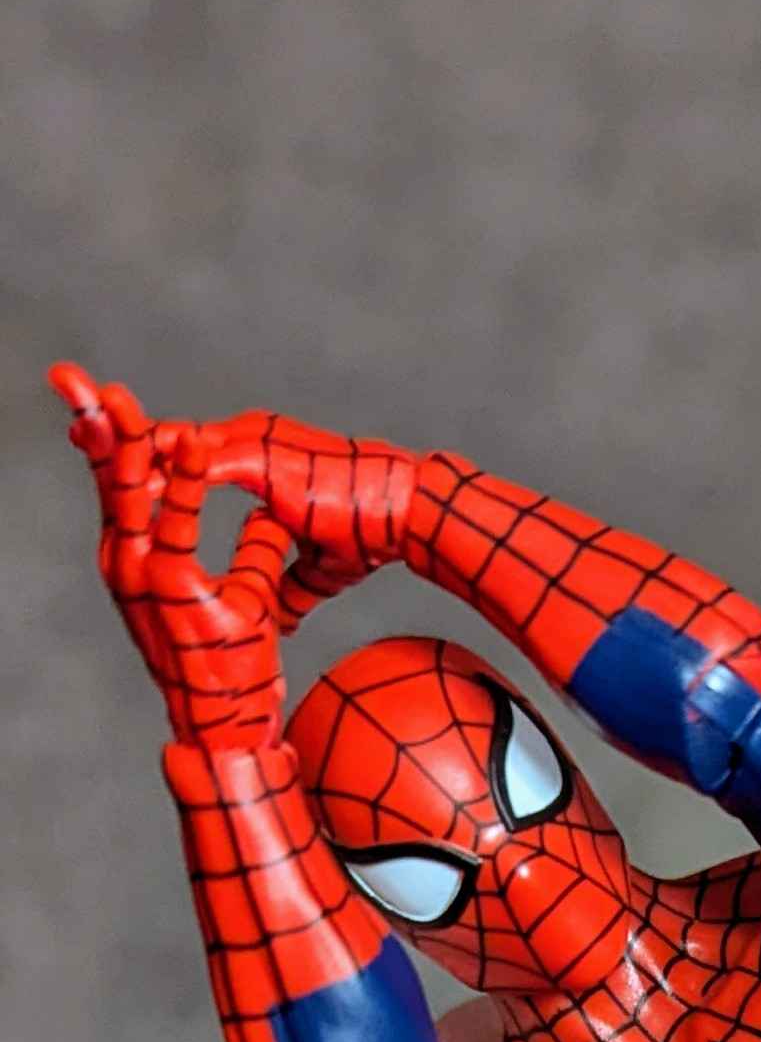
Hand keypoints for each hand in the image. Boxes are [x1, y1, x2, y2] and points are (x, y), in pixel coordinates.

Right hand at [51, 367, 295, 748]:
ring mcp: (146, 576)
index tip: (102, 393)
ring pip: (130, 492)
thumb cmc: (236, 664)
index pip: (124, 483)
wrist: (232, 725)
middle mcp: (130, 562)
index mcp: (142, 557)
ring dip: (127, 440)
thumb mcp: (247, 596)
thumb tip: (266, 522)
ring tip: (118, 395)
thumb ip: (252, 553)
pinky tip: (191, 445)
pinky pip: (181, 525)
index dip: (114, 437)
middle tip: (72, 376)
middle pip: (110, 478)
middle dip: (93, 425)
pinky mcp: (174, 589)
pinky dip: (186, 483)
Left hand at [52, 363, 420, 637]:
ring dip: (125, 443)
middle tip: (75, 423)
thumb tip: (281, 619)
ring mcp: (249, 444)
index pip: (185, 453)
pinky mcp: (257, 459)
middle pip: (164, 435)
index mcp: (256, 457)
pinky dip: (158, 470)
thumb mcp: (316, 569)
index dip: (146, 457)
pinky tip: (129, 481)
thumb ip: (288, 582)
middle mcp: (247, 440)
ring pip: (168, 441)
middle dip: (116, 430)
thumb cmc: (370, 536)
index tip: (106, 459)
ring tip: (83, 440)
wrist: (404, 515)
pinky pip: (192, 463)